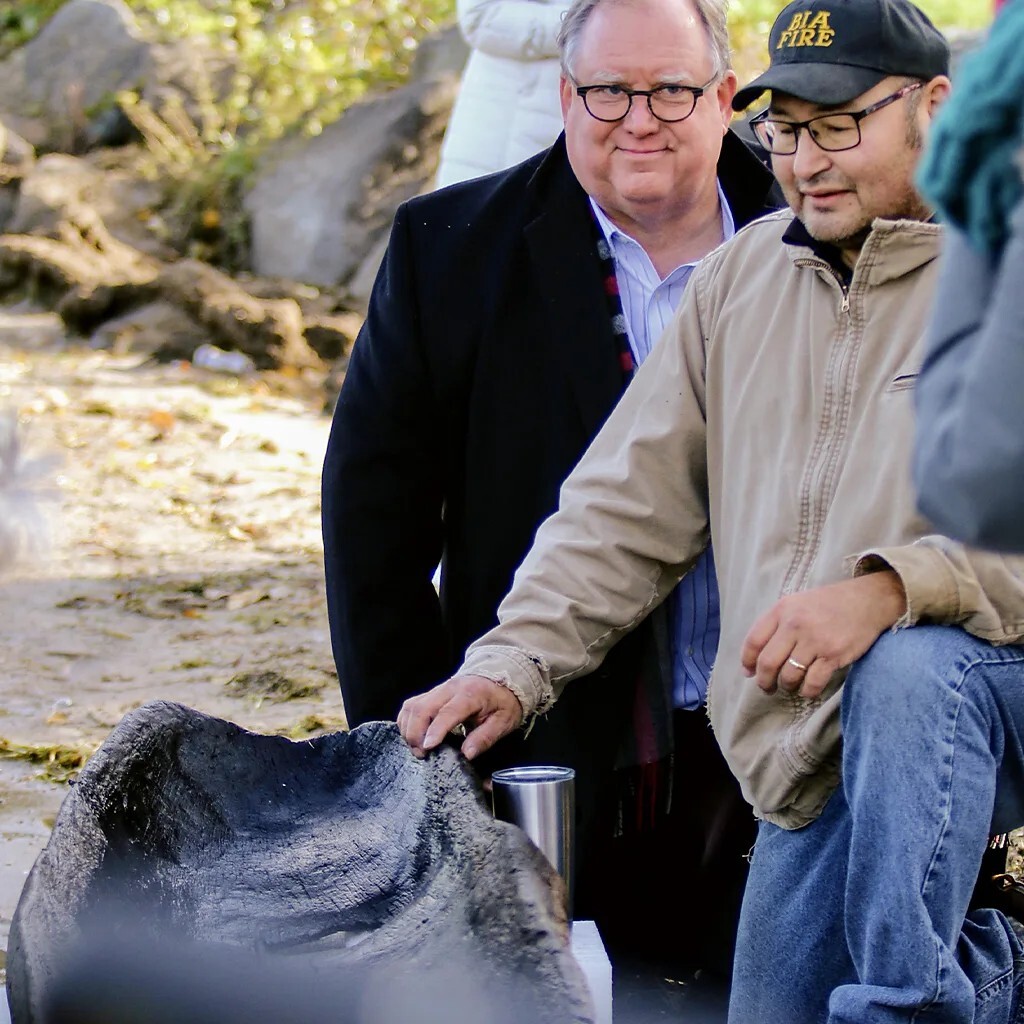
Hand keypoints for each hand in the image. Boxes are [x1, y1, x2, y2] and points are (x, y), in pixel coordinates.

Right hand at [398, 674, 523, 759]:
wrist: (499, 679)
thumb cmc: (501, 701)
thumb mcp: (503, 722)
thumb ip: (485, 738)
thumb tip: (467, 754)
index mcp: (471, 694)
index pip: (448, 712)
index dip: (435, 730)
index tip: (428, 747)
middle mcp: (450, 689)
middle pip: (422, 708)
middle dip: (416, 733)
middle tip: (422, 754)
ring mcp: (438, 690)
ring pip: (412, 706)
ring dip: (409, 729)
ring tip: (418, 747)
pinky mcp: (431, 694)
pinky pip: (411, 706)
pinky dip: (407, 721)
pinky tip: (413, 735)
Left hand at [740, 572, 906, 698]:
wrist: (867, 600)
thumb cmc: (828, 604)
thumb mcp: (796, 603)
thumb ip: (776, 623)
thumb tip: (756, 656)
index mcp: (782, 610)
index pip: (753, 641)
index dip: (748, 661)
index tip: (748, 672)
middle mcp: (795, 624)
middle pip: (768, 662)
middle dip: (764, 680)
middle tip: (767, 687)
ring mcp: (815, 640)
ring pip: (789, 675)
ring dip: (786, 686)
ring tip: (789, 686)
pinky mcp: (834, 655)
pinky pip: (812, 683)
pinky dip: (807, 691)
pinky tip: (808, 690)